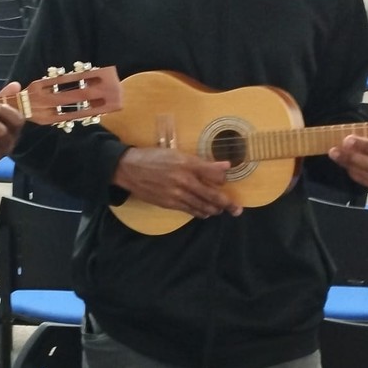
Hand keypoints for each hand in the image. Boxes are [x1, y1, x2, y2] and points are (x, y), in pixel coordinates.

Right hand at [114, 147, 241, 218]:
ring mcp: (177, 194)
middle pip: (213, 195)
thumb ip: (201, 162)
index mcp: (187, 163)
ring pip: (203, 206)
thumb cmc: (154, 158)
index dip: (223, 179)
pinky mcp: (170, 204)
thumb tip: (225, 166)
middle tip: (237, 210)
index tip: (226, 180)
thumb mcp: (177, 154)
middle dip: (227, 204)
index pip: (214, 174)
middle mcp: (184, 180)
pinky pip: (190, 211)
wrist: (129, 169)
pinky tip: (204, 212)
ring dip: (214, 210)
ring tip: (220, 210)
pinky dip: (200, 213)